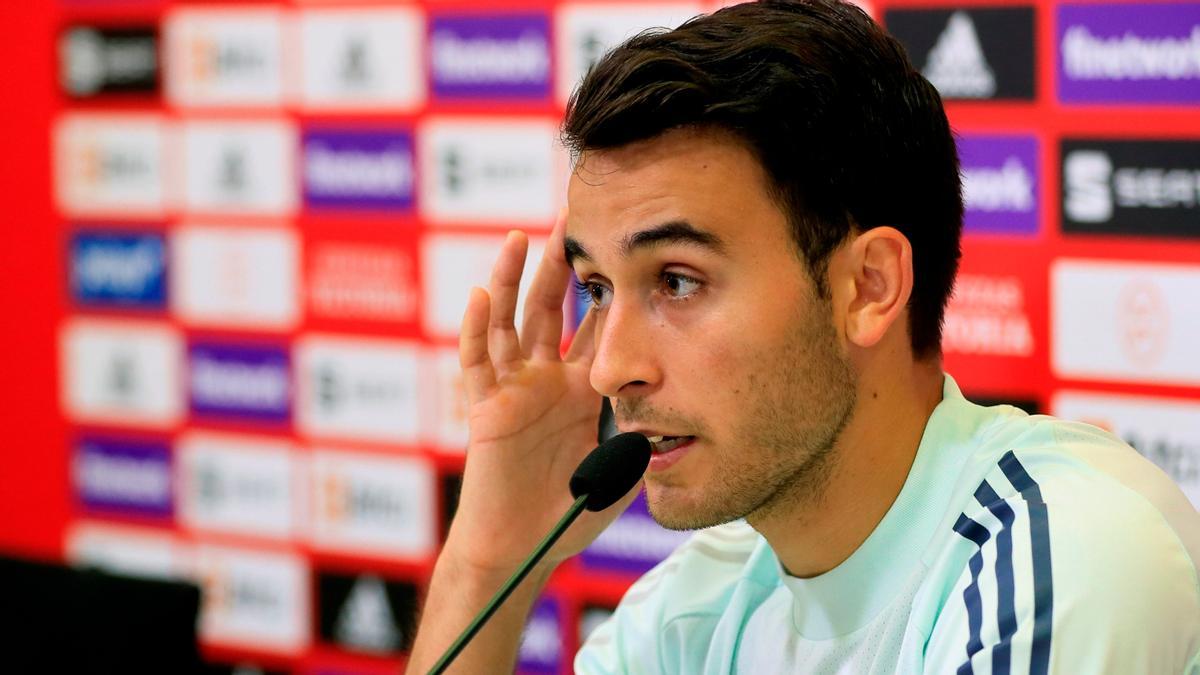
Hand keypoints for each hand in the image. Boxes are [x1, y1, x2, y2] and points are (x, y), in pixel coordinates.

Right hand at [443, 213, 636, 576]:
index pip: (595, 323)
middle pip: (552, 306)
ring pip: (509, 321)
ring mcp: (513, 388)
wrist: (524, 546)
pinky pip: (476, 362)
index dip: (607, 284)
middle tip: (573, 214)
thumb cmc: (569, 512)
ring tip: (519, 236)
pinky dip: (476, 329)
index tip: (623, 242)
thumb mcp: (622, 466)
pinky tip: (481, 296)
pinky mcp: (485, 406)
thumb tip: (681, 407)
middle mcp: (548, 378)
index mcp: (584, 387)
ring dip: (511, 278)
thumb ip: (645, 434)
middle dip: (562, 262)